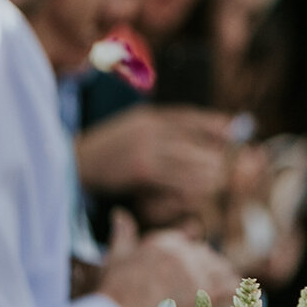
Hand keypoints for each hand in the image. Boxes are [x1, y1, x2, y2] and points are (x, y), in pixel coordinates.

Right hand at [75, 104, 233, 200]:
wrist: (70, 167)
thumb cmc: (105, 153)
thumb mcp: (133, 130)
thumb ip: (162, 129)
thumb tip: (197, 132)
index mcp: (148, 117)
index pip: (188, 116)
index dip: (215, 123)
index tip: (236, 129)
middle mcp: (149, 127)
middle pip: (195, 138)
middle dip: (218, 152)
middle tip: (237, 164)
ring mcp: (145, 146)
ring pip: (189, 158)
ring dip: (209, 171)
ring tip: (223, 180)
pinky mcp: (140, 167)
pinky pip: (175, 176)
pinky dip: (191, 183)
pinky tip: (203, 190)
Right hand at [94, 208, 240, 306]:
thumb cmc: (113, 291)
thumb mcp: (117, 257)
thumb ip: (123, 234)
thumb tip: (119, 213)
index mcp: (165, 241)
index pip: (188, 240)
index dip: (192, 255)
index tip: (192, 264)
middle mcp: (184, 251)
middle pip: (206, 255)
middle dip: (206, 267)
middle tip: (207, 282)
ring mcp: (196, 269)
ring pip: (220, 268)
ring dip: (221, 277)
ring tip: (223, 287)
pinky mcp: (207, 289)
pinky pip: (230, 284)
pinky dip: (233, 289)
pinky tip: (236, 294)